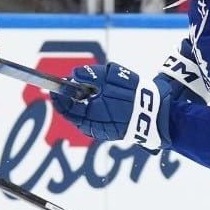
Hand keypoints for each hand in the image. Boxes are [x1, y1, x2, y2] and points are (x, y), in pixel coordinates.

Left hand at [50, 63, 170, 150]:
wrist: (154, 113)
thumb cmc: (134, 93)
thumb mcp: (113, 76)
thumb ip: (92, 75)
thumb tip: (73, 75)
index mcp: (91, 113)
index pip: (66, 107)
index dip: (59, 97)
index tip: (55, 87)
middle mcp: (92, 127)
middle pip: (73, 114)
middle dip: (70, 101)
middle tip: (71, 86)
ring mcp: (100, 132)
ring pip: (82, 119)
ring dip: (80, 107)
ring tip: (87, 93)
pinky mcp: (108, 134)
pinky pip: (92, 123)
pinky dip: (91, 113)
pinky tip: (98, 103)